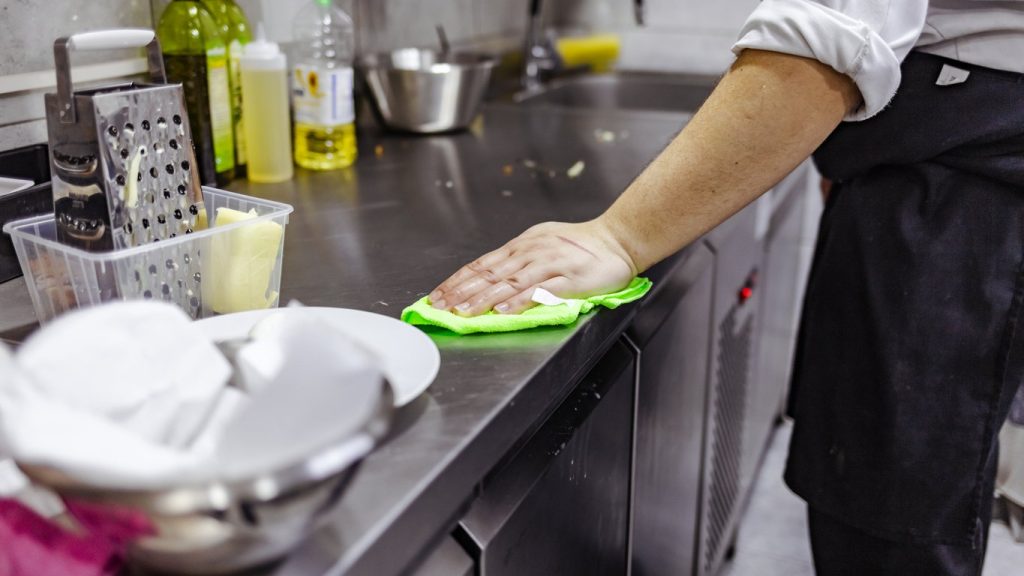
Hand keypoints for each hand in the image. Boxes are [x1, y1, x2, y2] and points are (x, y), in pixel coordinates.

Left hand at [430, 219, 637, 316]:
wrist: (617, 241)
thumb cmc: (580, 245)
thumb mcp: (541, 244)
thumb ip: (517, 261)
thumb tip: (488, 278)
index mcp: (521, 246)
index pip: (481, 264)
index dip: (457, 280)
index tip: (437, 295)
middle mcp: (531, 253)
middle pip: (489, 273)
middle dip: (461, 291)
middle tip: (441, 307)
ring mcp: (549, 264)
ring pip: (510, 282)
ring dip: (484, 298)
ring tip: (465, 312)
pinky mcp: (569, 279)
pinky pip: (541, 291)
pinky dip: (520, 300)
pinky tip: (504, 310)